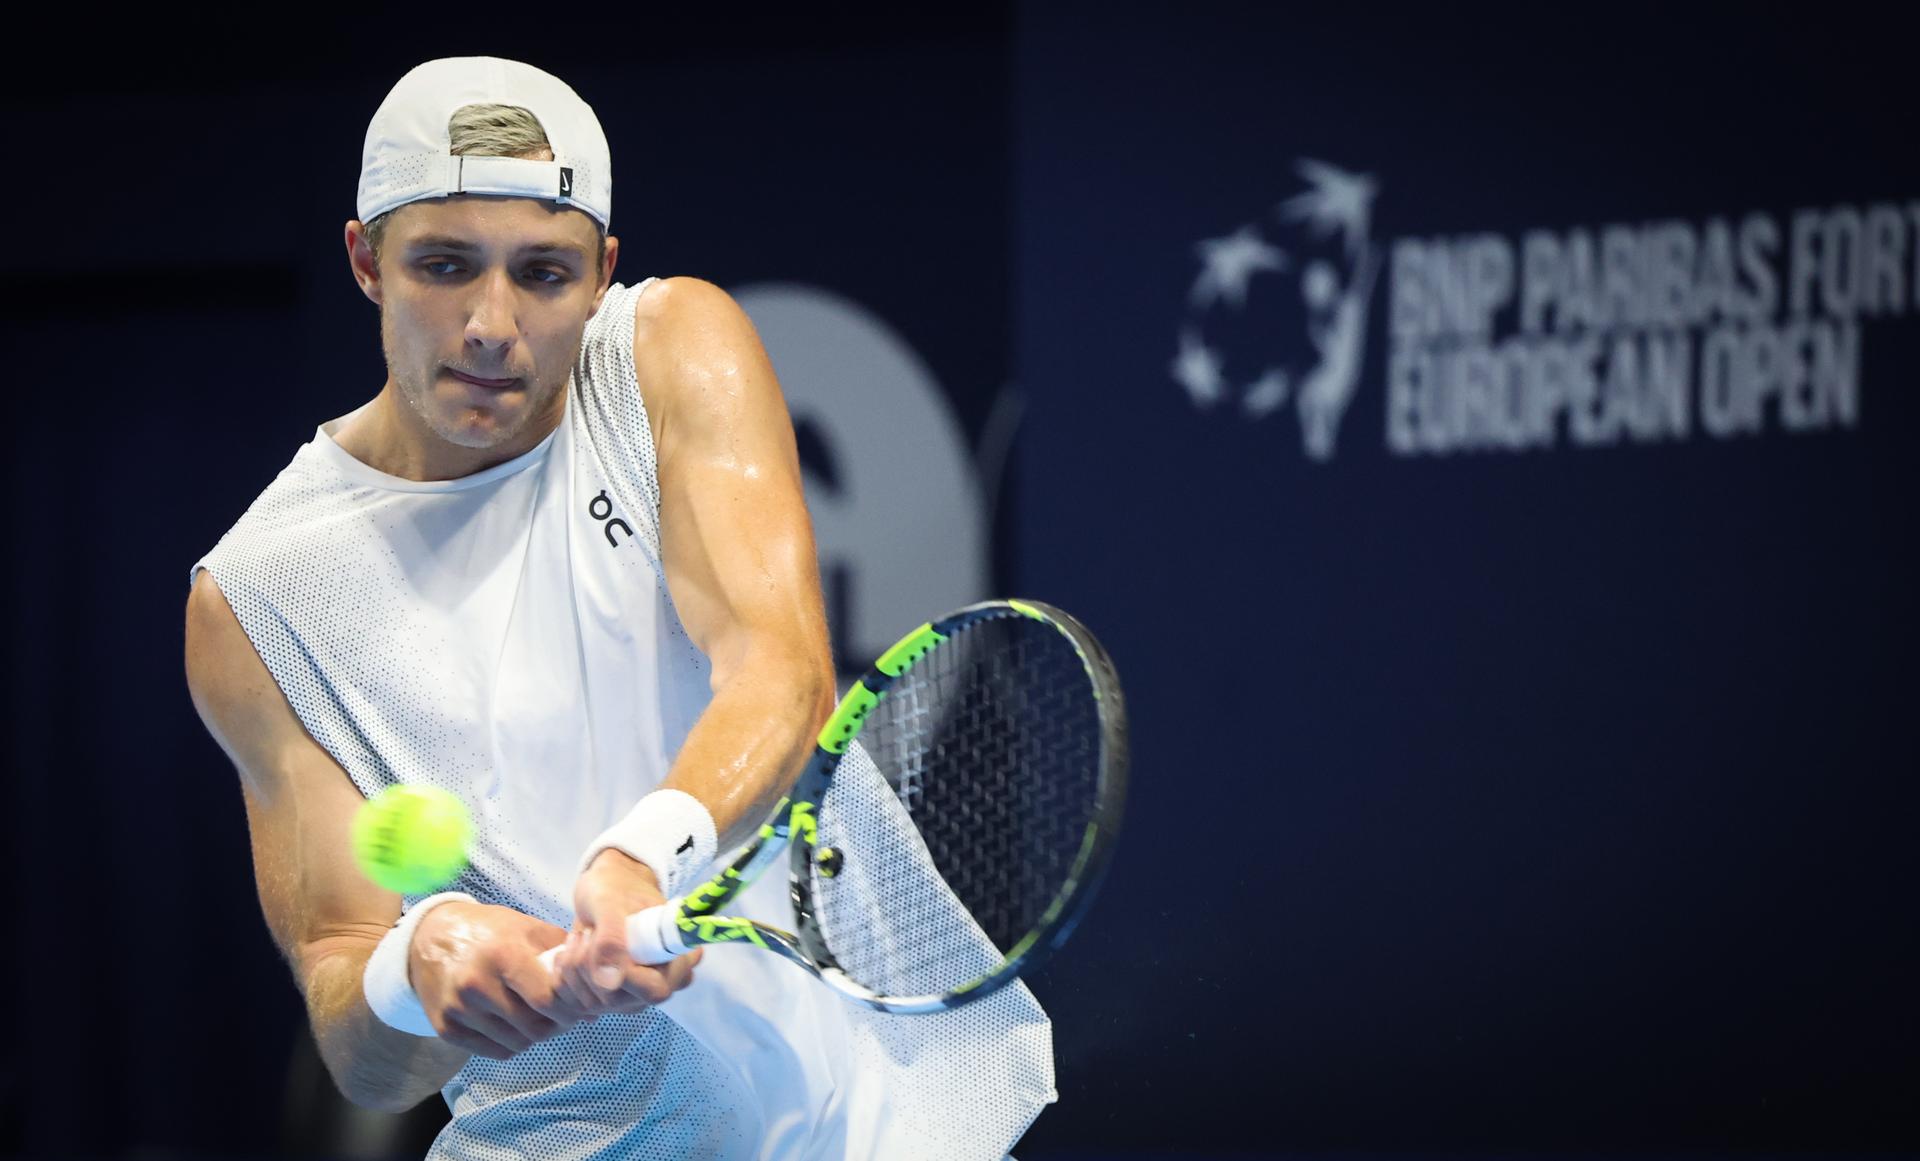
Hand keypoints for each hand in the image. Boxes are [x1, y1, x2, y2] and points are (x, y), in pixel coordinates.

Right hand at [406, 901, 597, 1060]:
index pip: (546, 999)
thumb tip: (595, 1000)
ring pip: (516, 1043)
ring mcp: (458, 1009)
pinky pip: (494, 1051)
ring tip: (540, 1018)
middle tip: (563, 1016)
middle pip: (533, 1026)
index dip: (570, 1009)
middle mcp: (476, 984)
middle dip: (556, 1025)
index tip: (579, 1007)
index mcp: (502, 954)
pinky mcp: (446, 1028)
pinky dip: (512, 1043)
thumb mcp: (528, 930)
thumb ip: (564, 959)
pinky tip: (516, 1025)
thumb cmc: (490, 932)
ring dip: (536, 1036)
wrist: (431, 938)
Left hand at [552, 849, 701, 1013]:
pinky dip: (563, 978)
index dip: (622, 974)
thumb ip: (611, 938)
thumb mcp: (610, 903)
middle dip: (589, 966)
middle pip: (618, 1000)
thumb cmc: (616, 888)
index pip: (653, 990)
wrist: (604, 889)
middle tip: (587, 933)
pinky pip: (575, 1005)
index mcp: (676, 960)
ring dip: (573, 969)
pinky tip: (568, 953)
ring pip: (592, 1004)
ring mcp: (631, 995)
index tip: (600, 939)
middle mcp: (658, 983)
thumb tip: (609, 983)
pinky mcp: (606, 999)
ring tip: (579, 937)